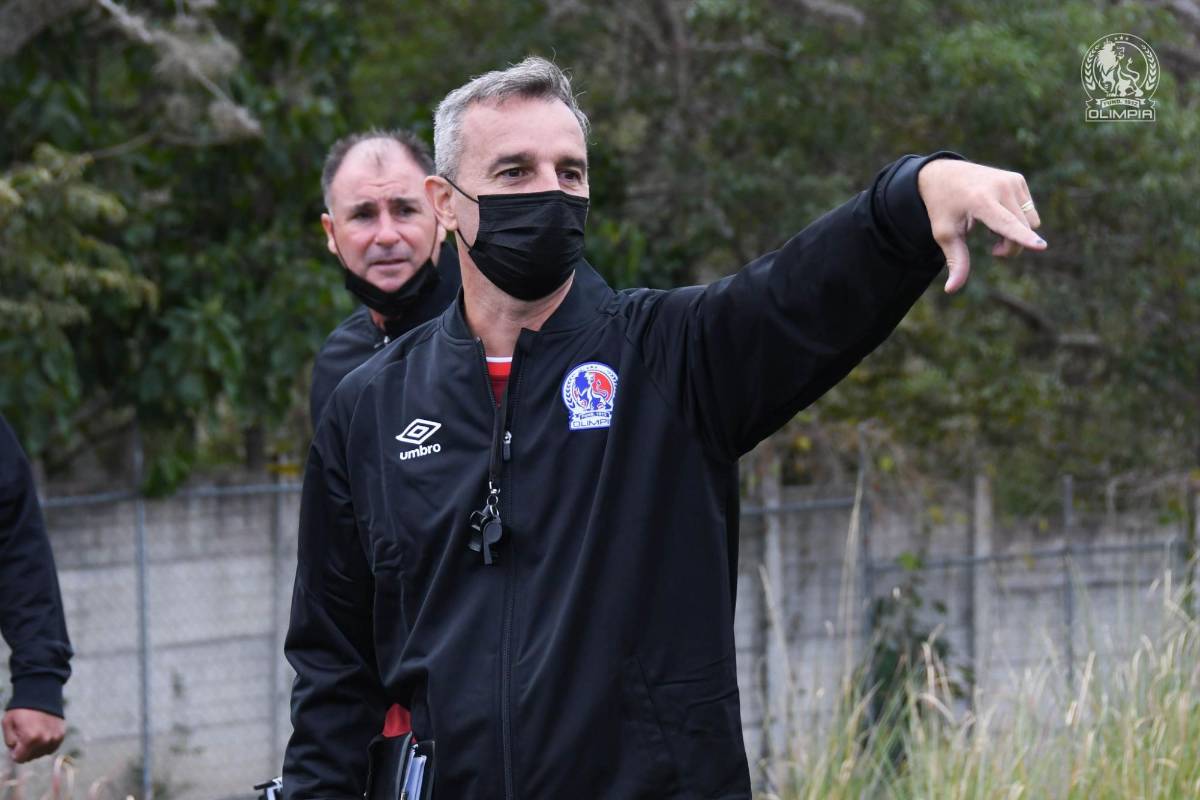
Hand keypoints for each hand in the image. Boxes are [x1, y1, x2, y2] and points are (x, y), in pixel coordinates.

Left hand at [2, 708, 65, 762]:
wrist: (41, 694)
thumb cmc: (21, 709)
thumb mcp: (7, 724)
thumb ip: (10, 742)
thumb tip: (16, 752)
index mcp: (31, 739)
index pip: (20, 759)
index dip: (15, 752)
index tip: (16, 742)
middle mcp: (45, 741)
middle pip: (31, 757)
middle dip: (26, 750)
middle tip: (25, 734)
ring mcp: (55, 738)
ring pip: (42, 753)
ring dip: (36, 747)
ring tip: (34, 732)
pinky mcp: (61, 734)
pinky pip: (52, 747)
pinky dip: (46, 744)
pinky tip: (42, 733)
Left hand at [917, 159, 1046, 292]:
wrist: (942, 175)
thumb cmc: (942, 208)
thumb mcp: (944, 234)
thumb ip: (956, 261)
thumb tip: (951, 290)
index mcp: (980, 201)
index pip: (1006, 224)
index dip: (1023, 238)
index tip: (1042, 247)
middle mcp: (999, 187)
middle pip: (1022, 231)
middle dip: (1011, 247)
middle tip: (993, 250)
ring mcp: (1011, 181)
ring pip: (1031, 223)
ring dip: (1016, 233)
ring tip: (991, 226)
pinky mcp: (1018, 179)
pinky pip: (1030, 212)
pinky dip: (1017, 219)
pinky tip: (998, 212)